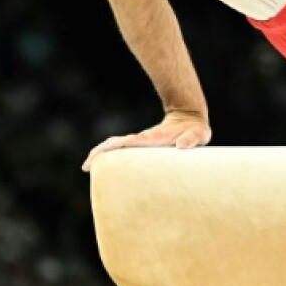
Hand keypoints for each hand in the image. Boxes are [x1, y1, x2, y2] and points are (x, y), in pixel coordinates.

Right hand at [81, 110, 210, 171]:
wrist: (190, 118)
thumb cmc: (195, 130)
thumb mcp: (198, 134)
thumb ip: (192, 139)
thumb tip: (182, 146)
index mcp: (153, 139)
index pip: (131, 142)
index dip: (116, 146)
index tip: (103, 151)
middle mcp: (144, 140)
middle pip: (117, 144)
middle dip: (101, 152)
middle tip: (87, 165)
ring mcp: (142, 143)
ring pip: (117, 147)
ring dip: (102, 154)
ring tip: (88, 166)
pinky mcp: (143, 147)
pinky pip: (124, 150)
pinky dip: (111, 156)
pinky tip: (104, 167)